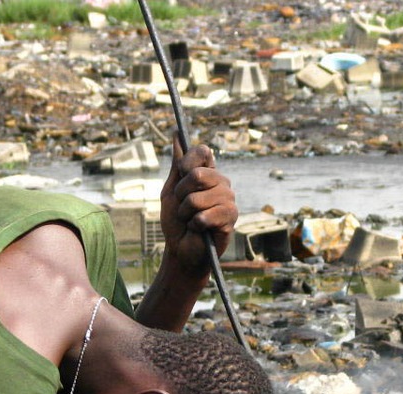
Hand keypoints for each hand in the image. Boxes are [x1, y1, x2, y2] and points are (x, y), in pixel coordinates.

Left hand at [160, 140, 235, 273]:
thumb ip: (177, 164)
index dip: (187, 162)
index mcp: (208, 173)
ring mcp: (228, 199)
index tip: (181, 175)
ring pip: (197, 198)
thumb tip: (177, 134)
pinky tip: (200, 230)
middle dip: (181, 193)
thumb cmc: (177, 221)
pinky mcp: (231, 218)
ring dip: (186, 213)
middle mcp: (222, 183)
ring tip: (191, 220)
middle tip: (184, 207)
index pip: (202, 151)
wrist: (182, 250)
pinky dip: (195, 225)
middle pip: (197, 174)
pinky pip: (204, 216)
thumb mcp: (171, 190)